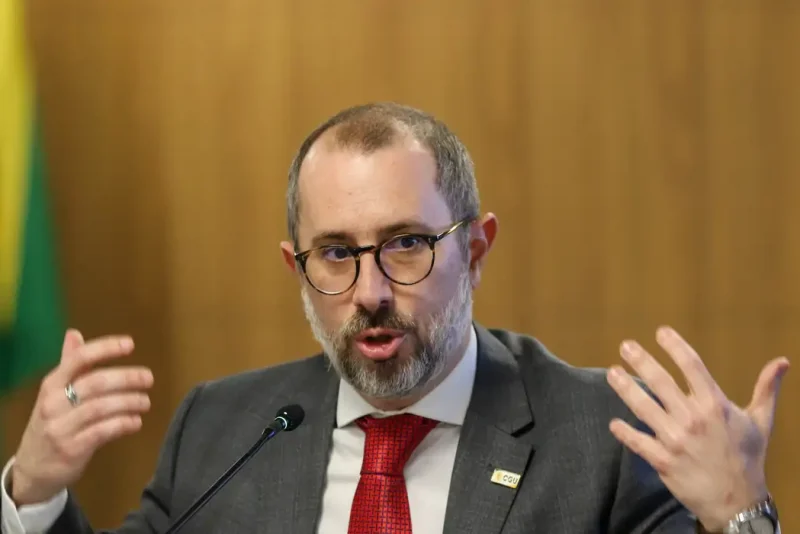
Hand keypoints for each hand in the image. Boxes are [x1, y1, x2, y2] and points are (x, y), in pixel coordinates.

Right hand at [10, 329, 153, 505]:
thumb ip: (69, 364)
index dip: (105, 348)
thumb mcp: (55, 393)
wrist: (32, 469)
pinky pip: (102, 432)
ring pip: (101, 407)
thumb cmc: (51, 423)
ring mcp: (60, 427)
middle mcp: (53, 403)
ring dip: (129, 402)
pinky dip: (123, 424)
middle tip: (148, 378)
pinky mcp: (71, 449)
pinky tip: (136, 422)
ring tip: (145, 402)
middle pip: (95, 383)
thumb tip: (74, 333)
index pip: (78, 358)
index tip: (130, 344)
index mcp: (51, 384)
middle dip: (126, 378)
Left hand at [606, 326, 788, 530]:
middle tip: (626, 346)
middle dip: (641, 361)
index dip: (675, 346)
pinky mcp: (663, 461)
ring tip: (612, 373)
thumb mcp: (761, 421)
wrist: (738, 502)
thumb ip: (767, 389)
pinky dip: (624, 432)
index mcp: (715, 405)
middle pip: (660, 382)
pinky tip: (613, 423)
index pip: (692, 366)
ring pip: (643, 408)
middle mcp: (692, 418)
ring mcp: (675, 440)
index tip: (661, 332)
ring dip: (625, 389)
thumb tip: (782, 361)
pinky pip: (638, 442)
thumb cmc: (748, 457)